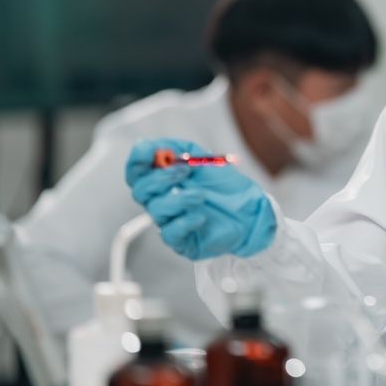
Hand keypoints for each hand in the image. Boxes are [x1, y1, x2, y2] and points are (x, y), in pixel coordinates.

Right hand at [125, 138, 276, 260]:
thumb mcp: (203, 158)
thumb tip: (152, 145)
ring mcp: (170, 220)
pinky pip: (170, 233)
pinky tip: (201, 217)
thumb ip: (179, 149)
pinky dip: (184, 222)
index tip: (149, 152)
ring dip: (179, 199)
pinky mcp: (180, 240)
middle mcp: (162, 199)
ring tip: (202, 195)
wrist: (249, 211)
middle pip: (141, 190)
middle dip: (160, 178)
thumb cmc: (225, 186)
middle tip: (184, 171)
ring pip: (156, 210)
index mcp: (163, 179)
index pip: (137, 171)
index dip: (137, 161)